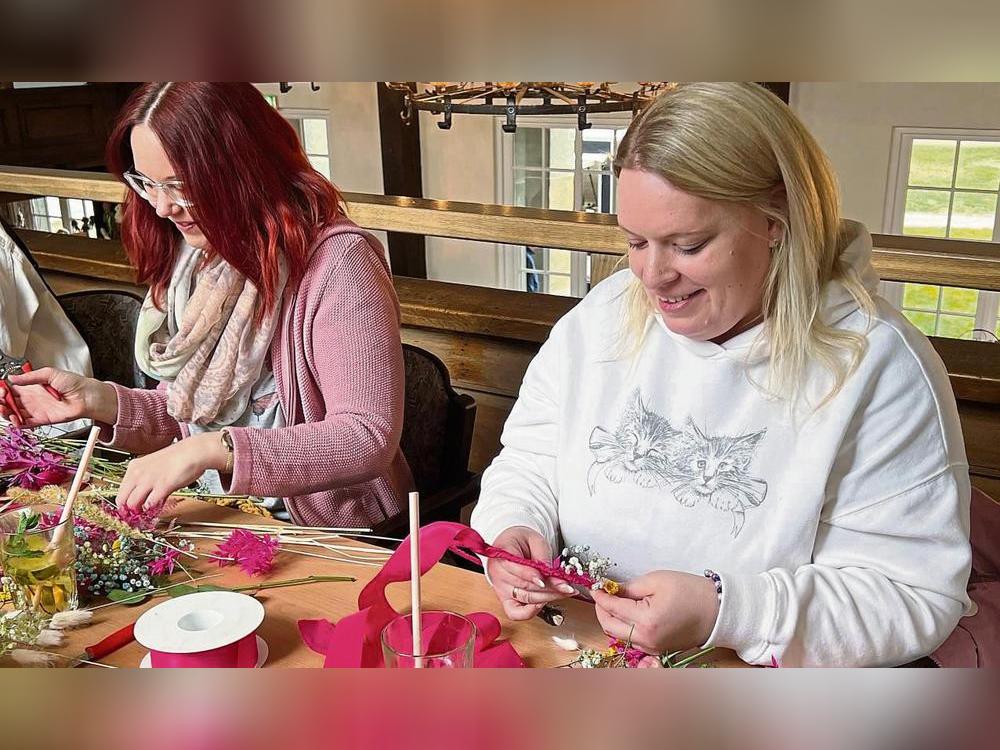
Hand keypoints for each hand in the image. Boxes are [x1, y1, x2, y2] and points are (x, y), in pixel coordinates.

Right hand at [0, 367, 116, 426]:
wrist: (87, 396)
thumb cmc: (73, 383)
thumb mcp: (50, 374)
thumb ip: (31, 377)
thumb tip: (12, 377)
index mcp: (31, 387)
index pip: (10, 389)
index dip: (3, 391)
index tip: (1, 389)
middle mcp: (31, 399)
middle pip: (8, 403)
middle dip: (1, 402)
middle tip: (1, 400)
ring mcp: (35, 410)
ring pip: (13, 414)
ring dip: (5, 413)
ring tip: (4, 410)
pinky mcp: (41, 420)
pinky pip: (25, 424)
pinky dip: (16, 423)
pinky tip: (14, 419)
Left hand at [116, 432, 227, 513]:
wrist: (195, 451)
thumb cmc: (178, 458)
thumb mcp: (155, 467)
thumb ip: (146, 481)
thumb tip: (143, 497)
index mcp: (134, 467)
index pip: (120, 492)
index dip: (124, 504)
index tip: (130, 511)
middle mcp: (138, 474)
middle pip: (122, 500)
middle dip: (128, 511)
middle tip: (137, 516)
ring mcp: (149, 480)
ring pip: (132, 504)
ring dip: (139, 512)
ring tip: (147, 515)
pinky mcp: (162, 486)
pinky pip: (150, 504)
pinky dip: (152, 510)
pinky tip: (157, 508)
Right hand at [486, 526, 576, 620]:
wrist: (513, 544)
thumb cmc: (522, 540)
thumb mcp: (535, 541)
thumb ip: (542, 557)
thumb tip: (552, 576)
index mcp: (500, 554)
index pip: (514, 569)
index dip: (531, 575)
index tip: (546, 579)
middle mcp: (497, 574)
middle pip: (524, 586)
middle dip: (549, 588)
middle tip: (567, 587)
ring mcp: (501, 589)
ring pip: (526, 599)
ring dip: (548, 598)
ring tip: (565, 592)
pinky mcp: (506, 599)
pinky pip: (515, 613)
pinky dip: (530, 612)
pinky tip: (545, 604)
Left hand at [591, 570, 720, 654]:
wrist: (717, 610)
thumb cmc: (690, 591)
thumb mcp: (656, 581)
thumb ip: (629, 588)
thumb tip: (610, 590)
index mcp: (646, 620)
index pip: (612, 609)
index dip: (600, 596)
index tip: (595, 587)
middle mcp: (646, 639)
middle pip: (610, 627)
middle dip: (601, 610)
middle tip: (602, 594)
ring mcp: (652, 648)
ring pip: (619, 635)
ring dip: (612, 620)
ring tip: (615, 601)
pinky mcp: (658, 650)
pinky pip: (632, 640)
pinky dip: (625, 627)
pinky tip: (628, 613)